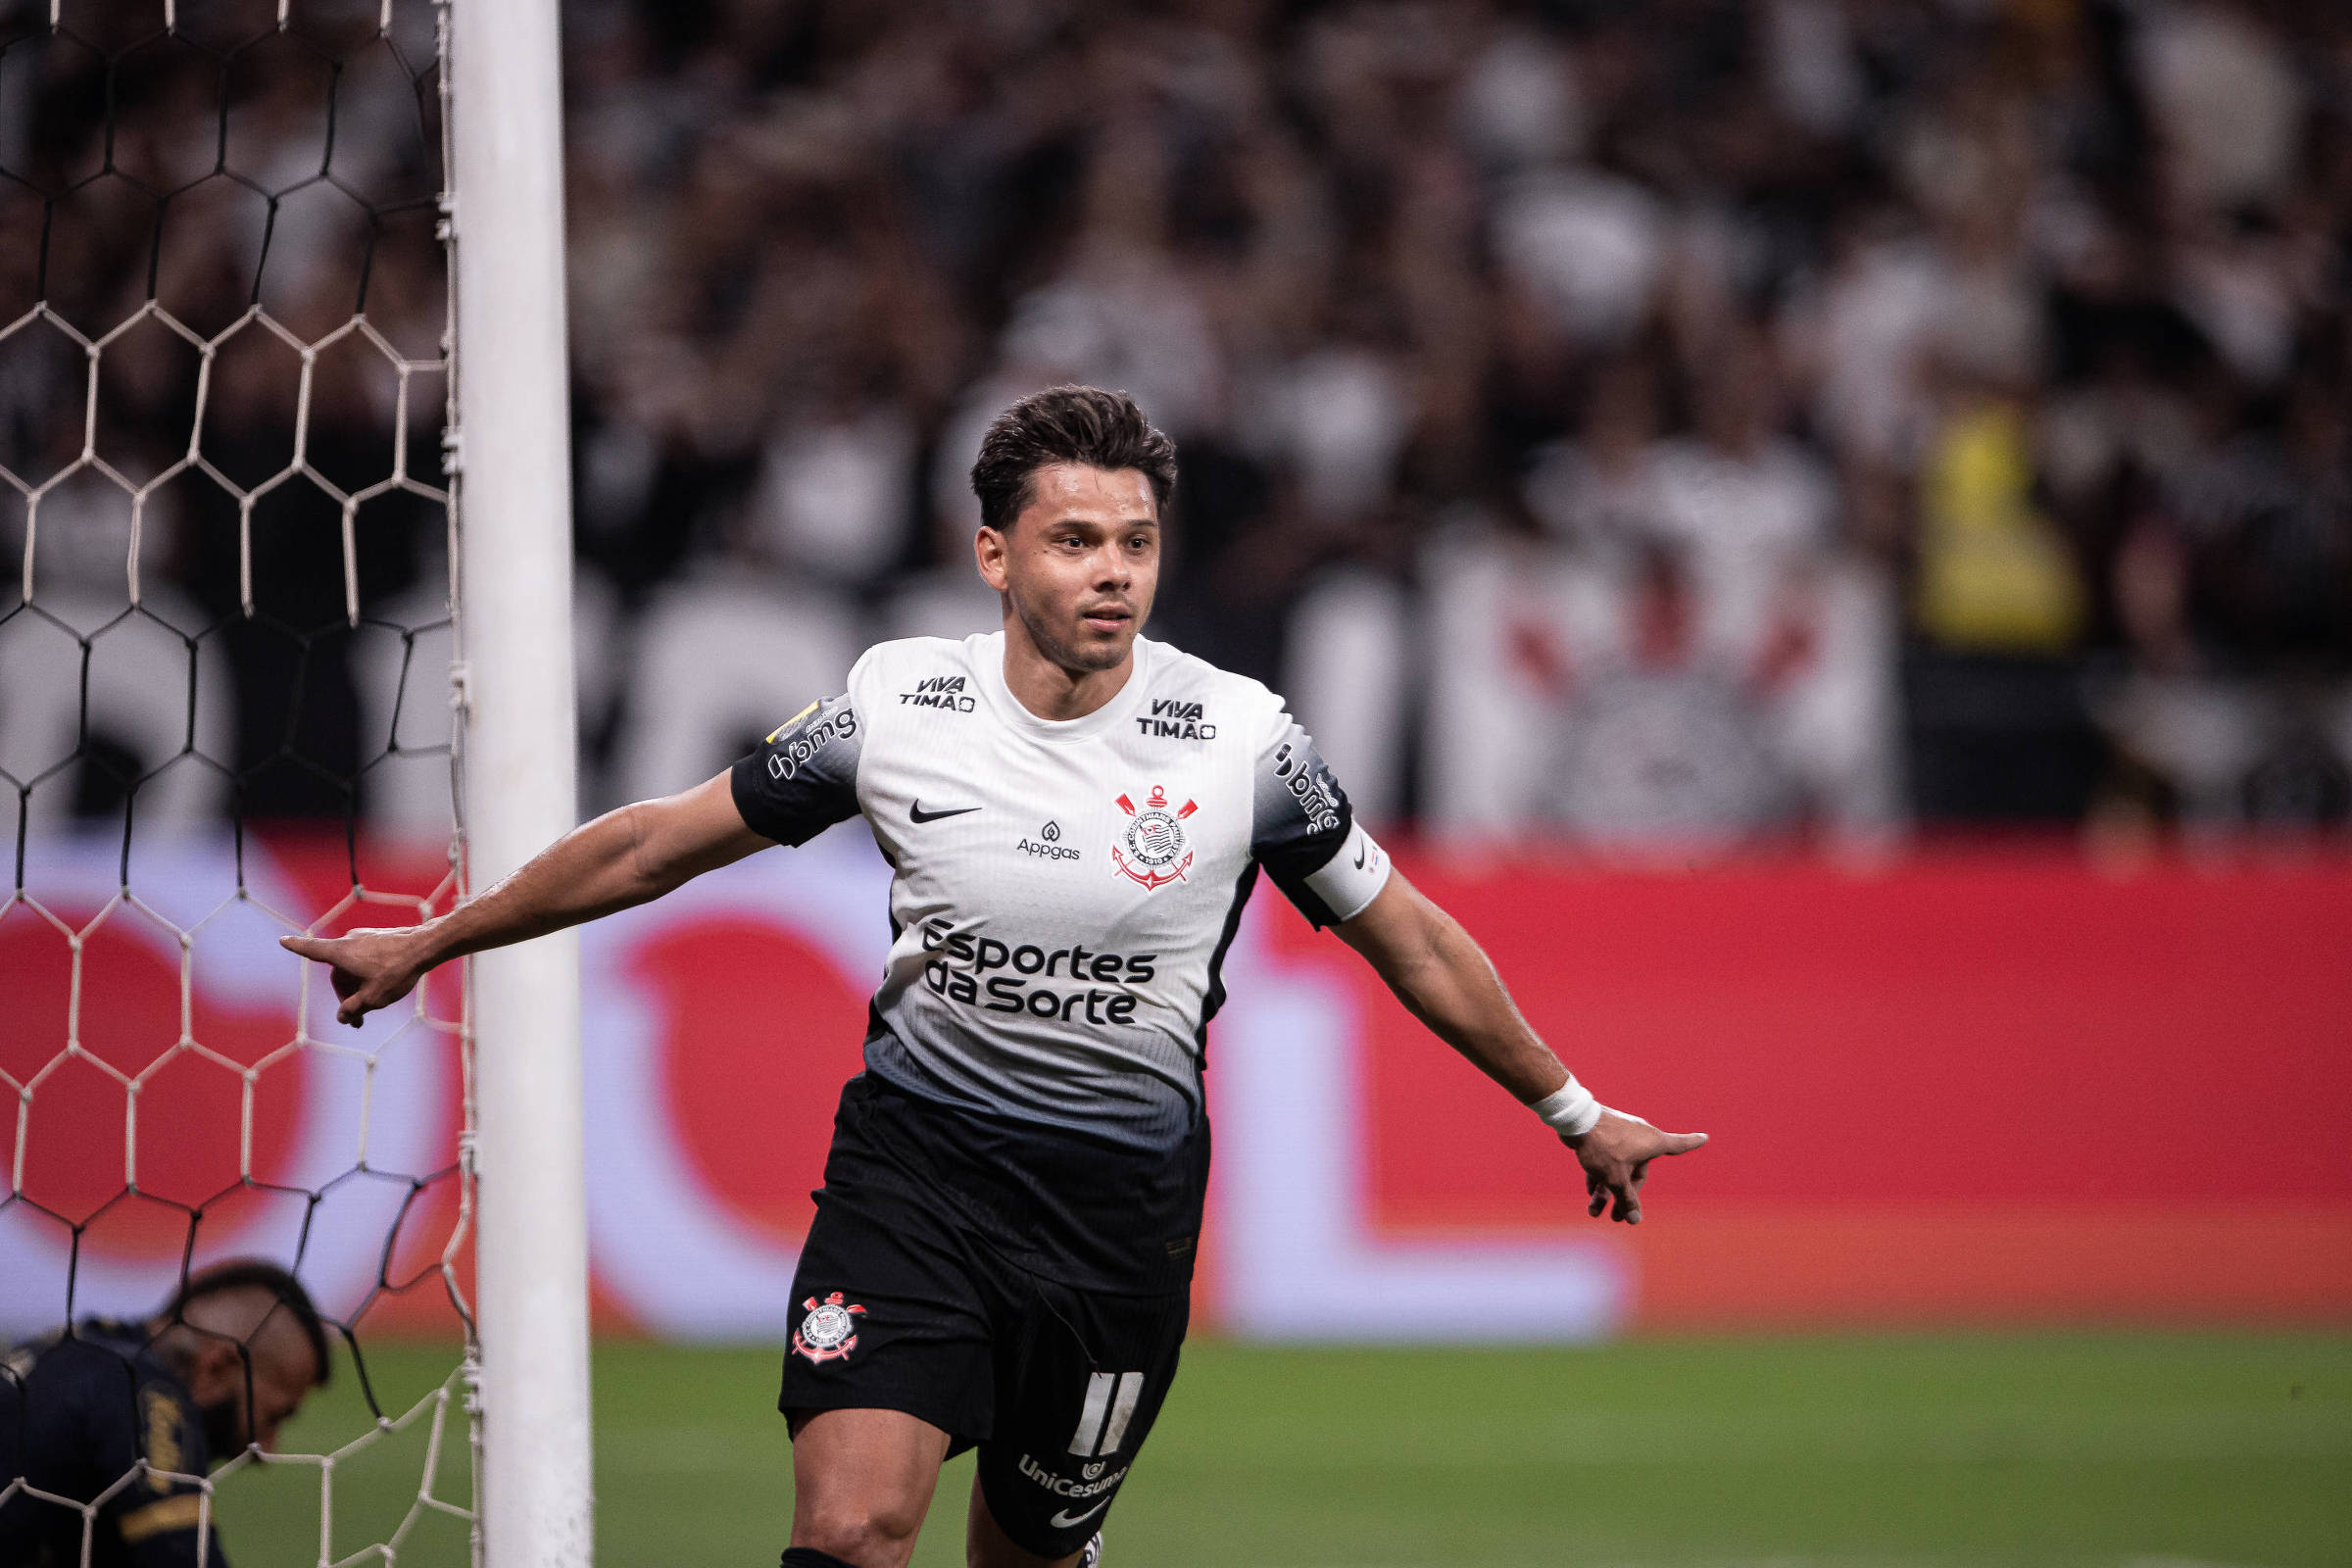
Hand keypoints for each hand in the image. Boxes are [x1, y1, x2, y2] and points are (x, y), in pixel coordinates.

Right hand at [279, 925, 436, 1026]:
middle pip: (338, 974)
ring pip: (354, 968)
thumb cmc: (397, 971)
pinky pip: (367, 961)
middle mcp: (349, 941)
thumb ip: (352, 1009)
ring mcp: (365, 938)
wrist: (426, 946)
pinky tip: (385, 988)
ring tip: (374, 1006)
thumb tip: (342, 1017)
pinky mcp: (380, 939)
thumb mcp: (372, 999)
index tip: (282, 940)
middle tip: (357, 1021)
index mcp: (341, 953)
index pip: (312, 950)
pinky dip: (369, 975)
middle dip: (345, 997)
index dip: (296, 947)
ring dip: (358, 988)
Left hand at [1564, 1109, 1707, 1224]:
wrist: (1576, 1121)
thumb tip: (1635, 1220)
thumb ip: (1626, 1199)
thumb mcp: (1616, 1178)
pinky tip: (1590, 1191)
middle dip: (1625, 1196)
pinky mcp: (1606, 1135)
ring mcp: (1622, 1135)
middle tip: (1615, 1218)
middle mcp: (1641, 1137)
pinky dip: (1601, 1174)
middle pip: (1638, 1172)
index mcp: (1653, 1142)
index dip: (1692, 1143)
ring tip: (1594, 1211)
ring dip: (1608, 1190)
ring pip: (1619, 1168)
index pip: (1679, 1145)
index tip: (1705, 1137)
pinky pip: (1608, 1160)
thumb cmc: (1603, 1147)